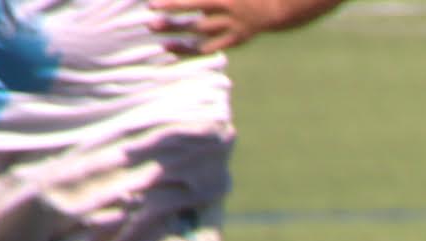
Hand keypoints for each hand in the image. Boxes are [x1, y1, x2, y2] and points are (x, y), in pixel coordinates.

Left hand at [150, 0, 290, 55]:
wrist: (275, 9)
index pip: (195, 0)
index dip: (174, 2)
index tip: (152, 3)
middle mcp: (228, 12)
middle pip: (196, 16)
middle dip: (173, 18)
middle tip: (150, 23)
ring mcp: (232, 28)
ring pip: (202, 34)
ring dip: (180, 37)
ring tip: (158, 37)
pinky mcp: (235, 40)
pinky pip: (211, 48)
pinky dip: (191, 50)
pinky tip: (172, 48)